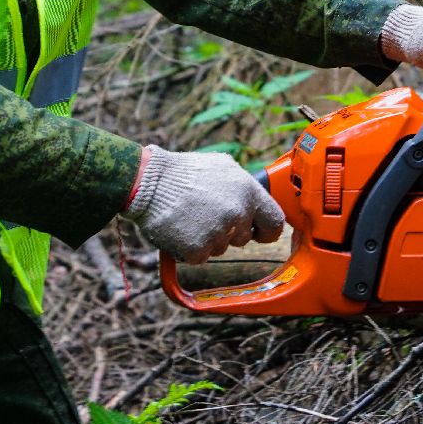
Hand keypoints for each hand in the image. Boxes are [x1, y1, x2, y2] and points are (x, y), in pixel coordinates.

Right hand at [119, 146, 284, 263]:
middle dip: (228, 232)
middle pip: (243, 238)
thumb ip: (244, 186)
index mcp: (248, 191)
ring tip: (189, 216)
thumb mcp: (222, 166)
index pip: (275, 222)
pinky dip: (189, 248)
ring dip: (207, 238)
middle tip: (205, 214)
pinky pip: (200, 257)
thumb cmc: (182, 172)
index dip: (267, 231)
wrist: (147, 181)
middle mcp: (237, 213)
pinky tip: (179, 228)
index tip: (258, 233)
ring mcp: (218, 233)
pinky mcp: (197, 250)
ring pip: (220, 248)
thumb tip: (256, 201)